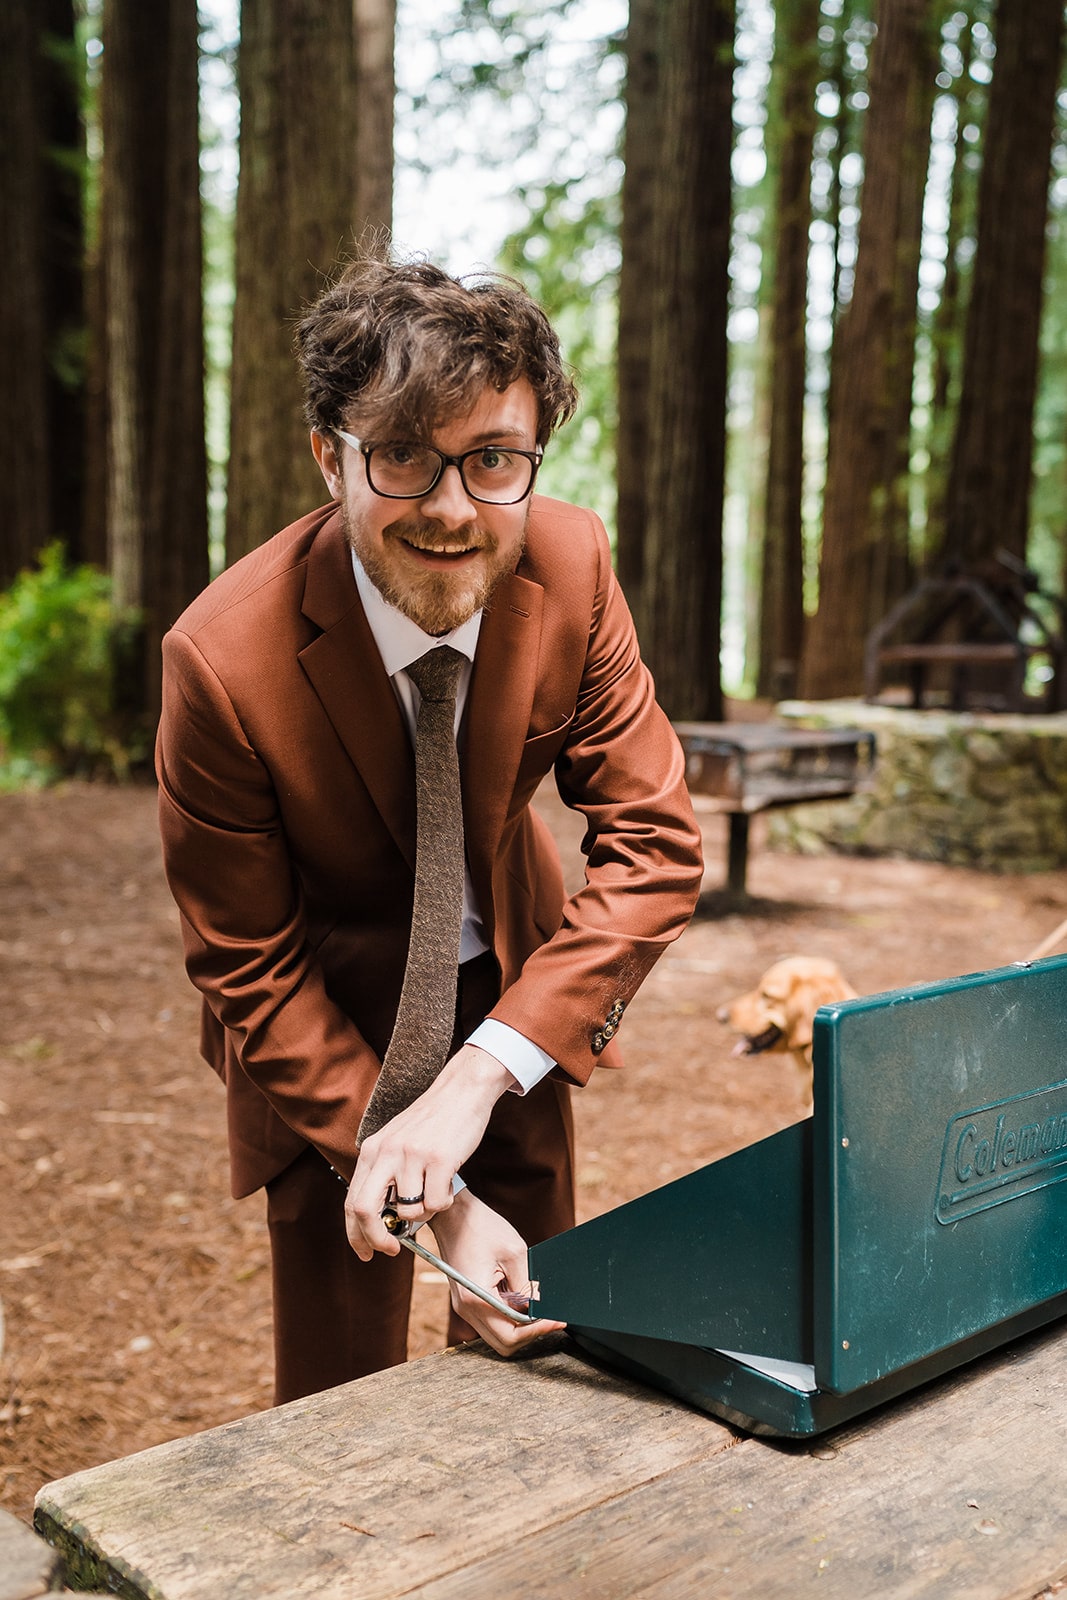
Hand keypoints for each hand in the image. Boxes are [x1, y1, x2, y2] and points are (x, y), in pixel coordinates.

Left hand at [345, 1043, 512, 1258]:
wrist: (461, 1091)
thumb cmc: (432, 1123)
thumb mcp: (396, 1143)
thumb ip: (384, 1177)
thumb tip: (382, 1223)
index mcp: (371, 1151)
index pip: (351, 1202)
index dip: (356, 1235)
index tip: (367, 1253)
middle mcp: (386, 1152)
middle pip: (365, 1211)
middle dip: (377, 1239)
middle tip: (393, 1249)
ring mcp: (412, 1155)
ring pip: (410, 1210)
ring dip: (426, 1211)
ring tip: (435, 1189)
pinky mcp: (439, 1158)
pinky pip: (437, 1202)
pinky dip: (444, 1201)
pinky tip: (448, 1182)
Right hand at [430, 1189, 564, 1356]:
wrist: (453, 1214)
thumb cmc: (480, 1226)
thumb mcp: (514, 1252)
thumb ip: (527, 1285)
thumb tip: (539, 1307)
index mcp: (476, 1298)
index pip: (510, 1335)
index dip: (537, 1331)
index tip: (556, 1321)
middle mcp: (466, 1308)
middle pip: (503, 1342)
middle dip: (529, 1334)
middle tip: (549, 1318)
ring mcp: (464, 1306)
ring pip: (496, 1334)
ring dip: (518, 1326)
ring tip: (536, 1307)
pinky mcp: (466, 1300)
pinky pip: (490, 1320)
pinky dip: (508, 1317)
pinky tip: (520, 1299)